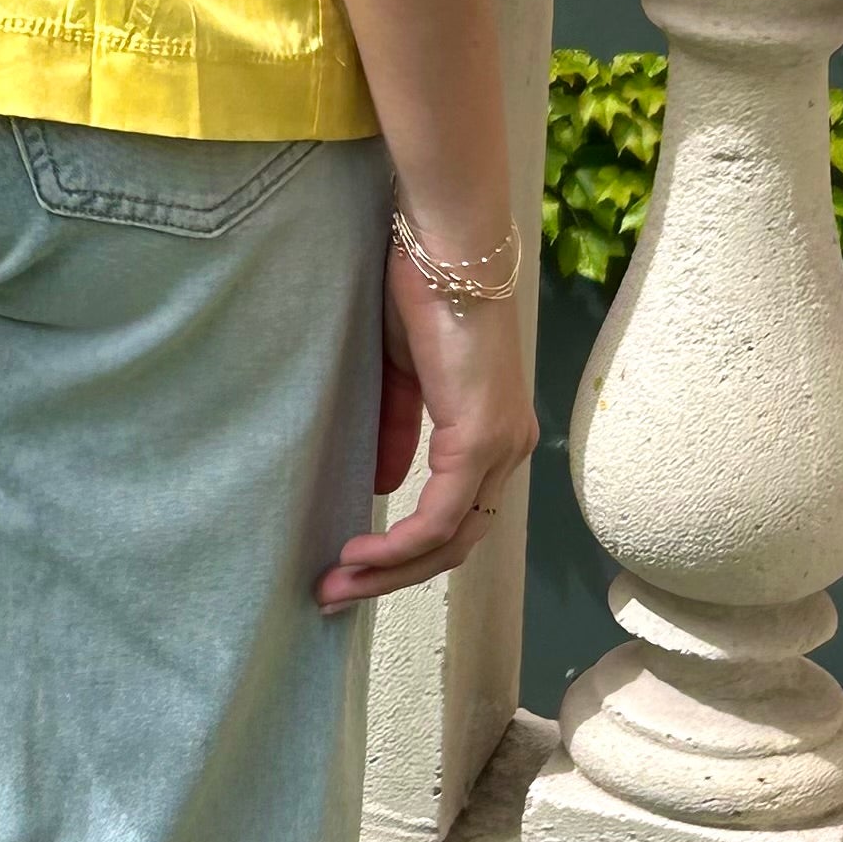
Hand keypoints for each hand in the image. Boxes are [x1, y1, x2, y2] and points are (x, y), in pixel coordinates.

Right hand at [316, 236, 537, 611]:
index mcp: (493, 431)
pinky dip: (400, 543)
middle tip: (334, 593)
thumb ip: (396, 429)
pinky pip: (442, 516)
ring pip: (451, 541)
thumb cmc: (420, 291)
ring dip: (390, 570)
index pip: (456, 516)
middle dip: (392, 576)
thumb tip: (379, 485)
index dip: (405, 552)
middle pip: (456, 543)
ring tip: (336, 582)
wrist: (443, 248)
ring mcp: (500, 446)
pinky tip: (359, 553)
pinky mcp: (481, 438)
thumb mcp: (401, 374)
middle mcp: (508, 448)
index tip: (349, 567)